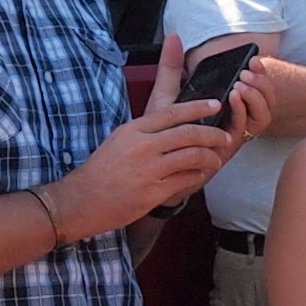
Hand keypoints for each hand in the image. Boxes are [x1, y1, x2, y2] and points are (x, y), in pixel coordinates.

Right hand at [46, 37, 239, 237]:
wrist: (82, 201)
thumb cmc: (100, 172)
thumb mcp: (118, 141)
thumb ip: (144, 131)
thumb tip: (171, 123)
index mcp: (133, 130)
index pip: (173, 113)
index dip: (198, 107)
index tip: (216, 104)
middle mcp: (143, 147)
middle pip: (188, 133)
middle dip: (212, 134)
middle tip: (223, 137)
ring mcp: (149, 170)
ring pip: (192, 156)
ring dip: (209, 157)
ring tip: (216, 159)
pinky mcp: (153, 192)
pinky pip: (186, 179)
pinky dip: (198, 176)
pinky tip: (200, 175)